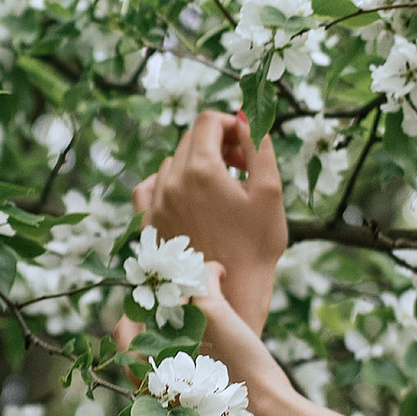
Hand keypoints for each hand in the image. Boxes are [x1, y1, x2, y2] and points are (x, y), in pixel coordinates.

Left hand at [131, 109, 285, 334]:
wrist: (231, 297)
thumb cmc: (257, 247)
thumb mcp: (269, 192)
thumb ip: (259, 146)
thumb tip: (247, 118)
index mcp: (201, 169)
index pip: (208, 121)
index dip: (231, 124)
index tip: (246, 143)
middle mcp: (171, 182)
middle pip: (189, 139)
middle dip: (216, 143)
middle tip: (240, 167)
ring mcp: (155, 204)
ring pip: (171, 163)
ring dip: (194, 164)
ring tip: (219, 187)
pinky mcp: (146, 224)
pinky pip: (148, 187)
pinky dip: (166, 183)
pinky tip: (184, 195)